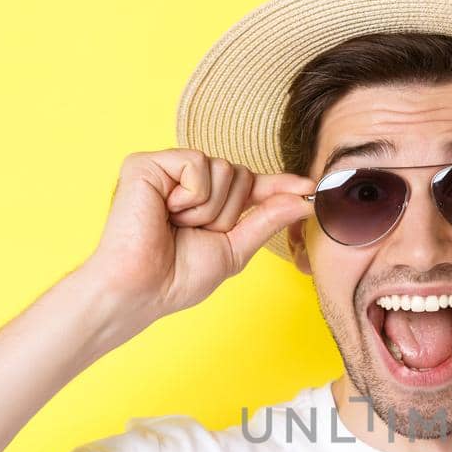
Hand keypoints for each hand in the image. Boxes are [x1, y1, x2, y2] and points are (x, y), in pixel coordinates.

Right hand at [78, 149, 314, 324]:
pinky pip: (197, 164)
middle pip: (241, 174)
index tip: (308, 187)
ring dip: (208, 209)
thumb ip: (267, 221)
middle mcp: (187, 181)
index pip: (251, 186)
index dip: (279, 185)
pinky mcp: (147, 163)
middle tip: (194, 233)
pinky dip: (190, 195)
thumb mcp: (235, 249)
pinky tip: (166, 211)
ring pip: (224, 169)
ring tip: (176, 225)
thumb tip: (303, 200)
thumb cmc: (178, 277)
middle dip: (227, 213)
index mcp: (207, 201)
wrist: (143, 288)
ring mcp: (167, 170)